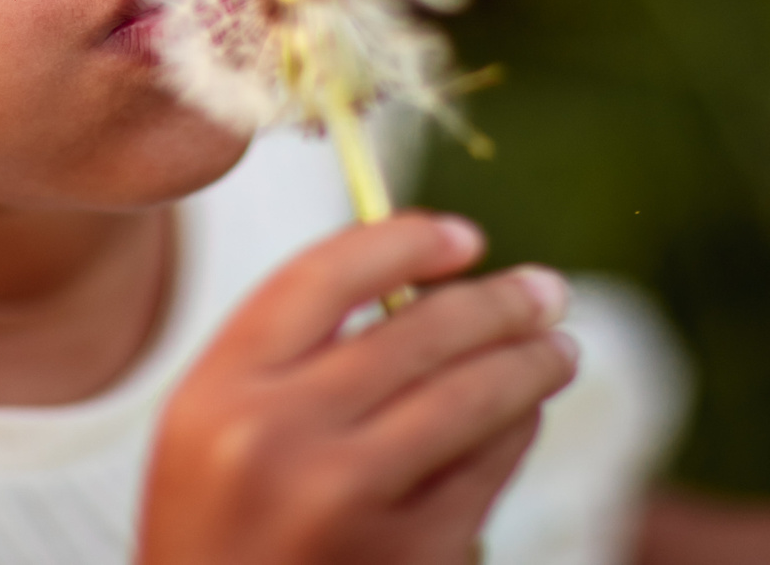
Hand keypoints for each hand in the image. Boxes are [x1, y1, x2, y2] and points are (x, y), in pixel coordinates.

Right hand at [138, 212, 578, 564]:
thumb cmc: (217, 529)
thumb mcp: (211, 431)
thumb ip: (287, 357)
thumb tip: (416, 283)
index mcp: (218, 389)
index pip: (326, 276)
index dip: (404, 242)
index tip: (462, 237)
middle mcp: (278, 437)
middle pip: (416, 331)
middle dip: (498, 302)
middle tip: (547, 290)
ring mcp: (347, 501)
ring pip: (470, 397)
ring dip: (530, 363)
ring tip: (558, 350)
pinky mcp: (408, 556)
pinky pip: (485, 469)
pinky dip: (514, 433)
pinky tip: (525, 418)